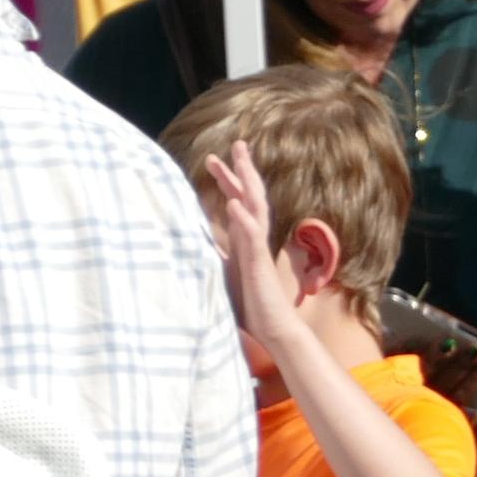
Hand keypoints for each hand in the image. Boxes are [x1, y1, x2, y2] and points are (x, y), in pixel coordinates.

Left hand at [199, 142, 314, 364]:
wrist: (274, 331)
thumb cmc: (253, 308)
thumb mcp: (226, 276)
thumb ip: (217, 256)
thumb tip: (202, 243)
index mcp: (245, 242)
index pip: (238, 203)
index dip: (228, 180)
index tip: (214, 159)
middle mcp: (254, 241)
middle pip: (249, 197)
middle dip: (241, 170)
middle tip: (235, 144)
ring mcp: (258, 251)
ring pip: (255, 209)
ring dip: (246, 183)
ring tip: (239, 158)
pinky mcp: (259, 266)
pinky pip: (252, 239)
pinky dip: (243, 219)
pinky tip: (233, 203)